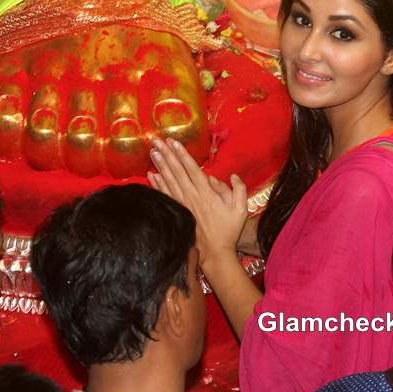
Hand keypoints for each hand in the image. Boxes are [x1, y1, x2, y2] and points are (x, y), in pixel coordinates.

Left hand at [148, 137, 247, 264]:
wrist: (215, 251)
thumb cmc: (229, 229)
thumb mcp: (241, 208)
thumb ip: (239, 189)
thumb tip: (232, 176)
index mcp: (206, 193)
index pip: (192, 169)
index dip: (182, 154)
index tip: (173, 142)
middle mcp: (192, 196)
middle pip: (177, 171)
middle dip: (167, 154)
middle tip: (156, 140)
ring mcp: (183, 204)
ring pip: (169, 181)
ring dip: (160, 165)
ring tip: (152, 151)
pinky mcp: (178, 212)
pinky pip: (165, 195)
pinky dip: (157, 184)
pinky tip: (150, 174)